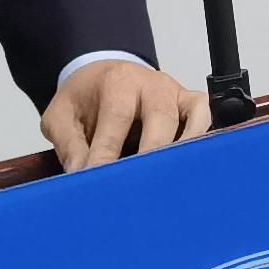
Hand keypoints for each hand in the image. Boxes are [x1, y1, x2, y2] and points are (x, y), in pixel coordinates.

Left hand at [43, 58, 209, 170]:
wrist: (101, 78)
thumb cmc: (84, 101)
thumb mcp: (61, 117)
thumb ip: (69, 145)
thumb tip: (80, 175)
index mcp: (118, 82)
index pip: (118, 119)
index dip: (109, 153)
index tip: (100, 182)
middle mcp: (153, 84)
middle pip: (161, 119)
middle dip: (150, 156)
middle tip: (137, 190)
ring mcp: (177, 94)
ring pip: (192, 120)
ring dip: (180, 154)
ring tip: (166, 186)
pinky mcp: (193, 105)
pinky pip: (206, 120)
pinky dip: (202, 143)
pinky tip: (186, 171)